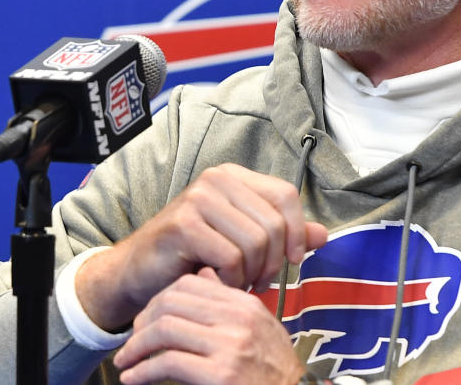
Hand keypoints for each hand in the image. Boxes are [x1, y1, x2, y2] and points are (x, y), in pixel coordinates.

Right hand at [77, 163, 328, 329]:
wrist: (138, 275)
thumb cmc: (193, 257)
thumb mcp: (242, 243)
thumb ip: (281, 235)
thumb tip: (322, 234)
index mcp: (235, 177)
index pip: (286, 194)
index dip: (297, 230)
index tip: (293, 260)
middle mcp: (217, 179)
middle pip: (273, 223)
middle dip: (273, 262)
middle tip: (258, 282)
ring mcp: (198, 199)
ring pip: (255, 242)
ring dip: (252, 274)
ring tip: (238, 284)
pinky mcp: (183, 225)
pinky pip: (231, 257)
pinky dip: (232, 280)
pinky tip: (219, 283)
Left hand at [113, 267, 305, 384]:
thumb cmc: (274, 371)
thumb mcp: (260, 329)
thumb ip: (229, 305)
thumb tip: (202, 276)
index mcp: (245, 304)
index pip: (191, 283)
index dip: (159, 299)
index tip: (148, 321)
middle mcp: (238, 319)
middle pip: (172, 302)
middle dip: (142, 322)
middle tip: (131, 342)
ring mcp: (230, 346)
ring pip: (165, 329)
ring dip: (136, 347)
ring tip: (126, 362)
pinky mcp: (221, 375)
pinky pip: (168, 363)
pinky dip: (143, 372)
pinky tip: (134, 379)